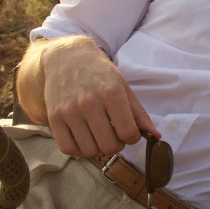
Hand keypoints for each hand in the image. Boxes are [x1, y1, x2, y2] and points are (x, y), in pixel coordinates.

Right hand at [36, 36, 156, 158]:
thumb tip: (155, 136)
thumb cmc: (99, 73)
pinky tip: (84, 139)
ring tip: (98, 136)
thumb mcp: (123, 87)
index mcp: (111, 93)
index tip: (129, 132)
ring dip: (98, 148)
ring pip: (89, 151)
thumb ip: (139, 113)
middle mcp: (89, 103)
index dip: (133, 138)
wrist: (67, 57)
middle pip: (109, 146)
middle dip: (116, 145)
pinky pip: (68, 149)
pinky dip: (78, 150)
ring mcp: (69, 111)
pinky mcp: (54, 118)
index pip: (128, 133)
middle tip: (114, 135)